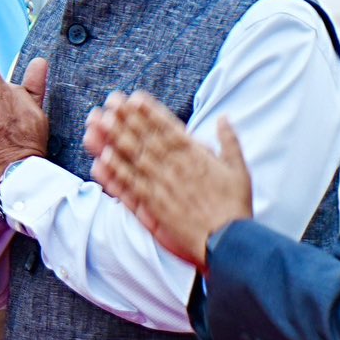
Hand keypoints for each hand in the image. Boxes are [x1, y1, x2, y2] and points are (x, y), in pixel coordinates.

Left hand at [86, 92, 252, 266]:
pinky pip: (131, 188)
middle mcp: (176, 167)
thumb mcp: (239, 169)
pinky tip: (101, 160)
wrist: (229, 241)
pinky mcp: (154, 208)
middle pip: (147, 139)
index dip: (150, 112)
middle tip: (110, 102)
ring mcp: (163, 187)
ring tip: (100, 123)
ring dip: (116, 139)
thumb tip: (223, 118)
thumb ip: (229, 141)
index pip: (169, 127)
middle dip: (127, 118)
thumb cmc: (235, 207)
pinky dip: (116, 174)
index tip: (134, 97)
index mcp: (196, 155)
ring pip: (135, 159)